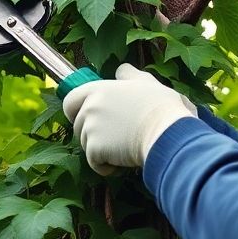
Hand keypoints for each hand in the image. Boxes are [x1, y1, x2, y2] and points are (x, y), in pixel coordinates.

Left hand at [61, 63, 195, 174]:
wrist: (166, 132)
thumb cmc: (161, 107)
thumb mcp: (146, 82)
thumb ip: (129, 76)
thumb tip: (121, 71)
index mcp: (98, 89)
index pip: (70, 100)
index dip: (75, 112)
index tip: (89, 120)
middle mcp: (90, 107)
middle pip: (79, 127)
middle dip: (94, 135)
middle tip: (117, 138)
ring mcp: (90, 128)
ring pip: (87, 146)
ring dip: (102, 152)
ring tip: (125, 148)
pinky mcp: (94, 149)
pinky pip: (95, 164)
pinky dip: (107, 167)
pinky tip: (123, 162)